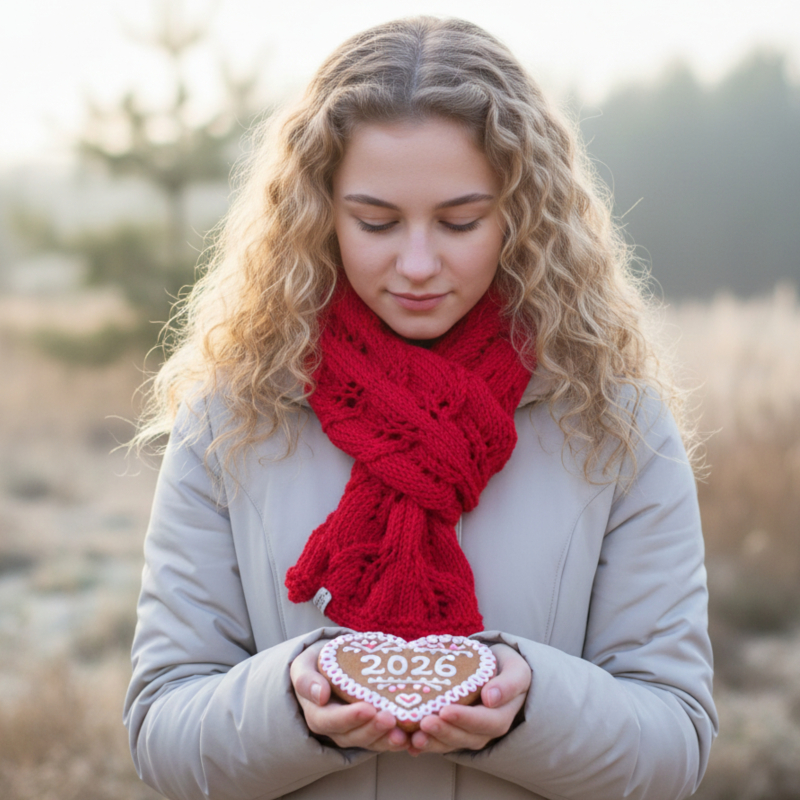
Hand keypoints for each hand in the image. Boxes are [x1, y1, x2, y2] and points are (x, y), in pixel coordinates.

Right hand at [290, 640, 409, 750]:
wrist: (329, 667)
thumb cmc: (316, 665)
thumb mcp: (304, 666)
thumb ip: (307, 679)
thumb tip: (320, 695)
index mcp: (317, 713)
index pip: (331, 721)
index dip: (349, 718)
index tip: (367, 708)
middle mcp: (335, 728)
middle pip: (353, 736)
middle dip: (373, 730)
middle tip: (390, 719)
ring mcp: (354, 731)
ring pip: (370, 742)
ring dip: (386, 740)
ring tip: (403, 734)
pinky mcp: (370, 730)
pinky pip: (382, 740)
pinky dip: (396, 741)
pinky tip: (410, 738)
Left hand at [408, 643, 530, 754]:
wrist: (497, 669)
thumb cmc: (506, 667)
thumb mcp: (516, 670)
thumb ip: (508, 683)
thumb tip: (491, 697)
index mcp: (502, 715)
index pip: (487, 722)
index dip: (466, 719)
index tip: (446, 710)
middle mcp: (486, 729)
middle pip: (466, 737)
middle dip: (444, 732)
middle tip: (424, 723)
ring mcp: (469, 733)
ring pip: (451, 743)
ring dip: (432, 742)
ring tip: (414, 737)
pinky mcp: (454, 731)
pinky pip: (440, 742)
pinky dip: (425, 745)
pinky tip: (409, 745)